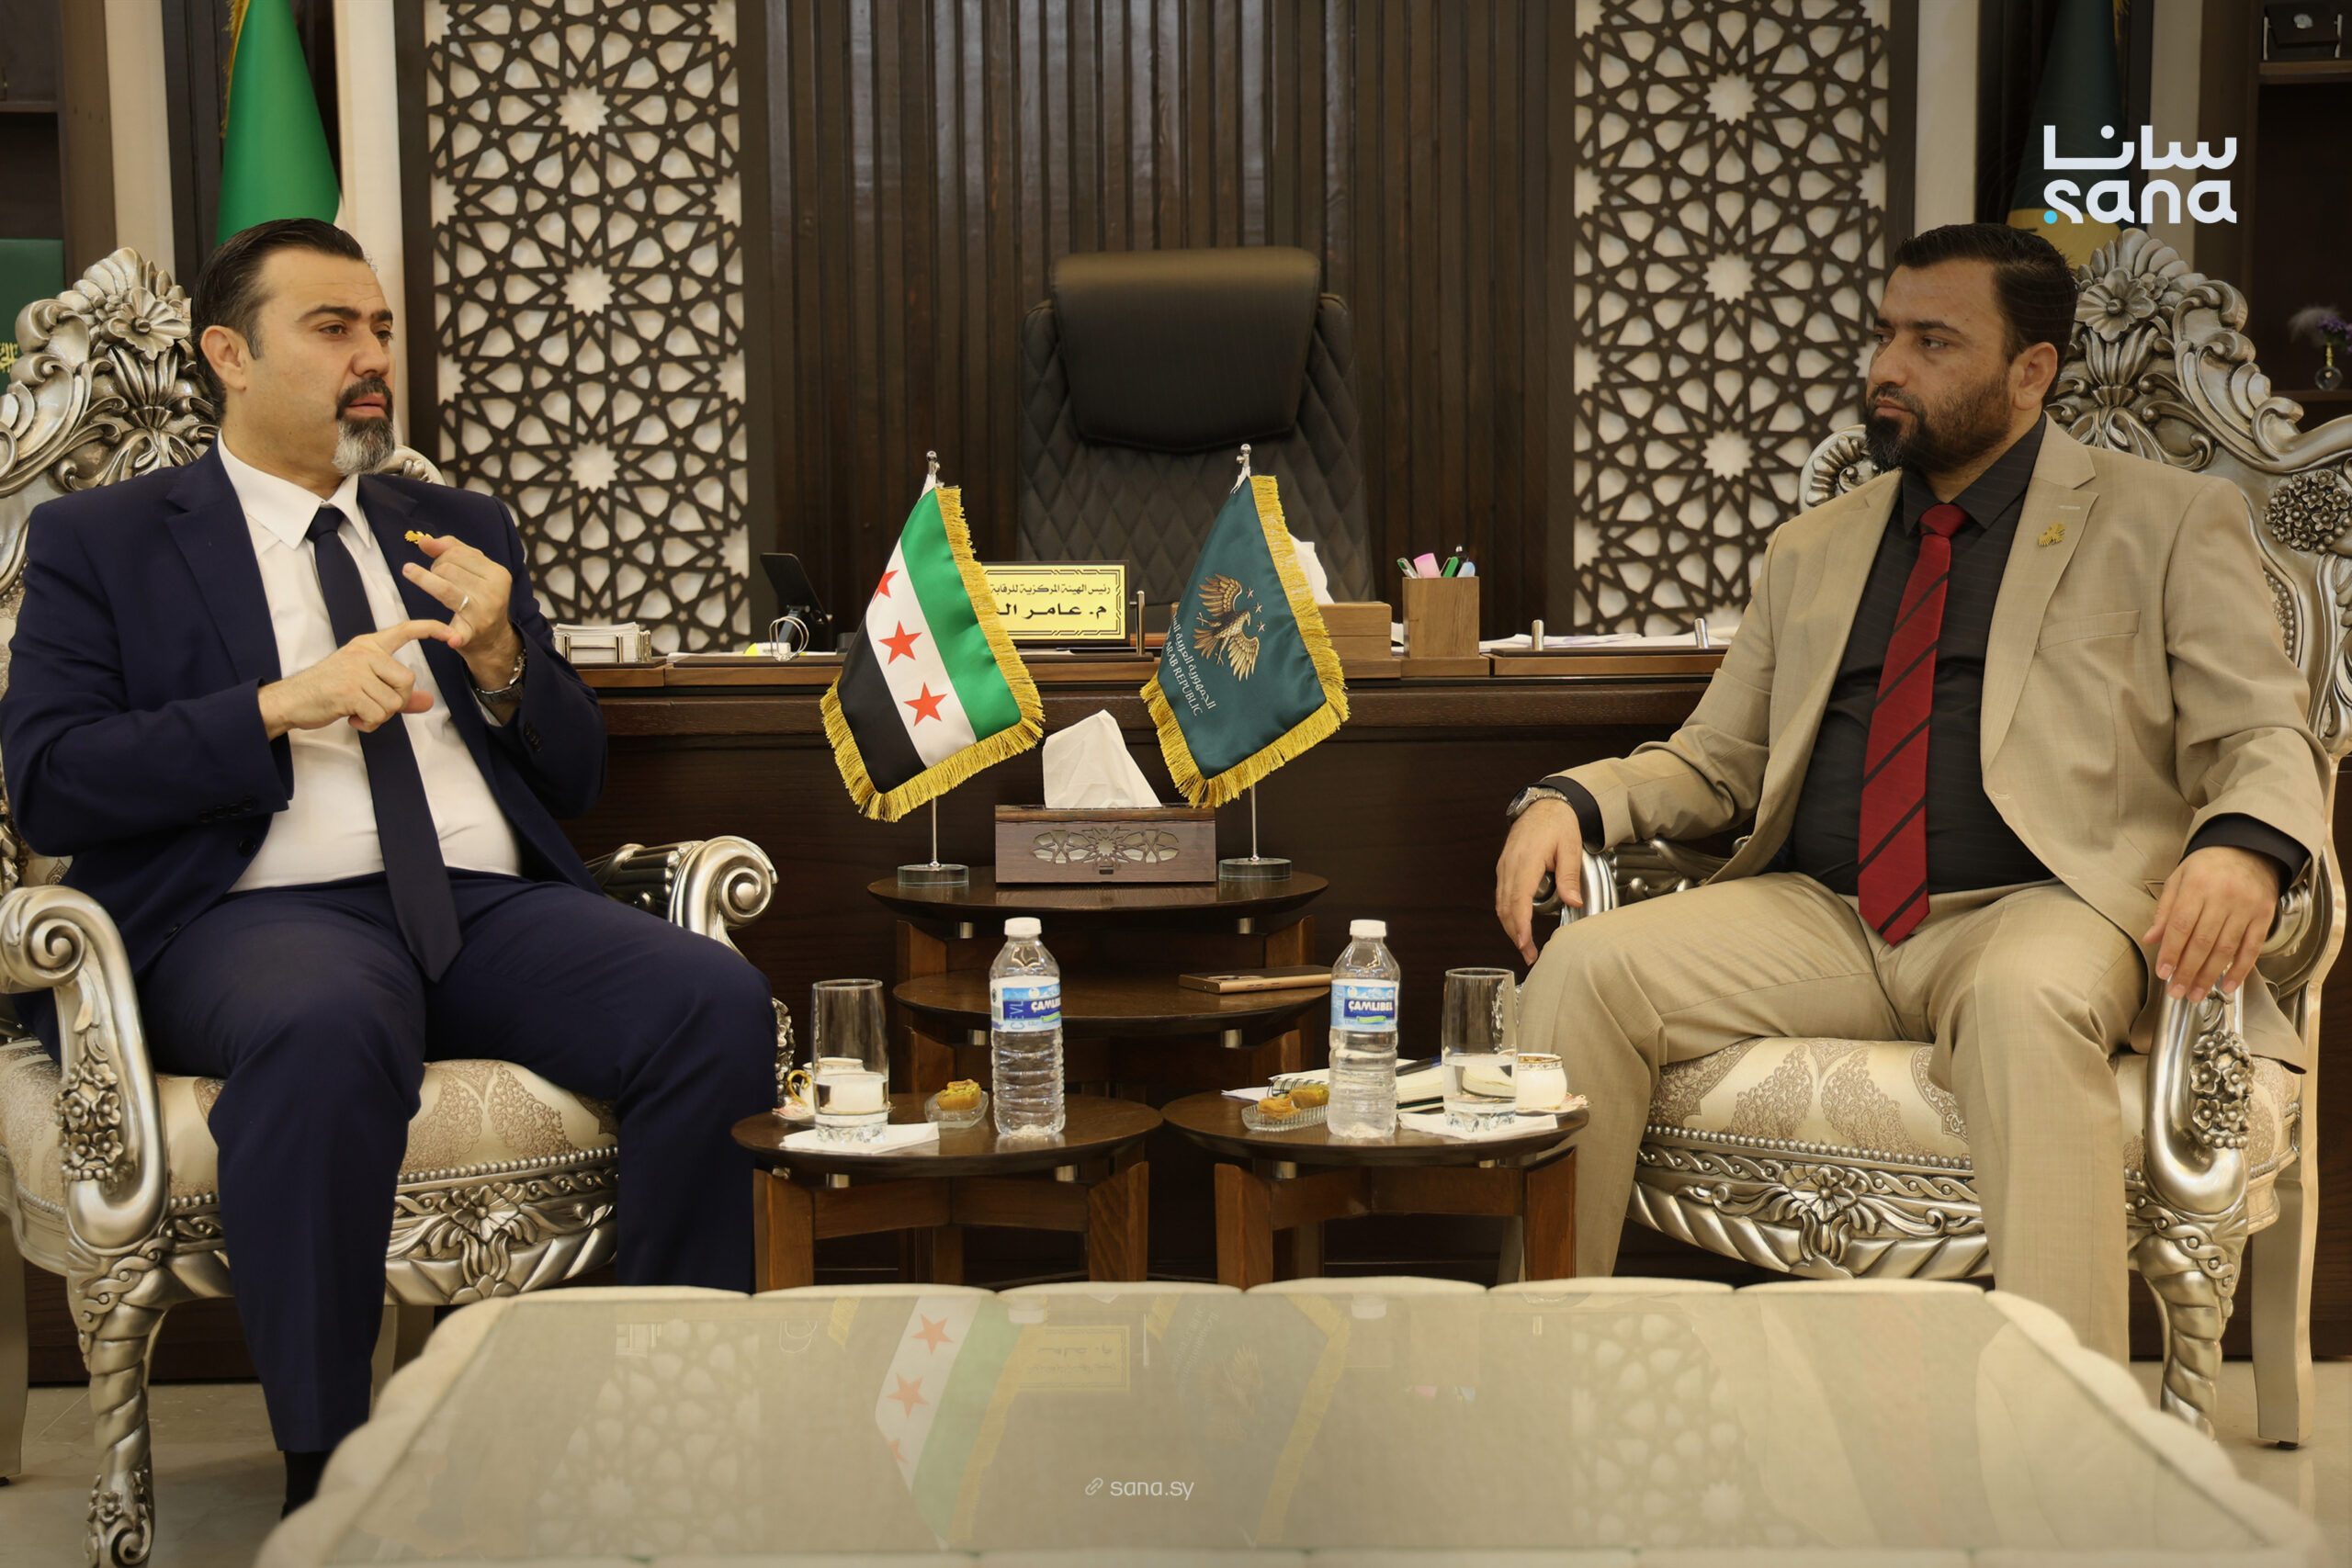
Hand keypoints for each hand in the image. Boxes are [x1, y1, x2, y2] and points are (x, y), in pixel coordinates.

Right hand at [258, 620, 457, 737]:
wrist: (291, 700)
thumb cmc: (328, 691)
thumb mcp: (364, 685)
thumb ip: (397, 693)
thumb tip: (428, 702)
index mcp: (369, 645)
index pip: (406, 630)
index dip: (432, 630)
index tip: (453, 635)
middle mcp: (364, 653)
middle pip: (408, 681)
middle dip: (396, 702)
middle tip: (372, 706)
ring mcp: (356, 670)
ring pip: (394, 702)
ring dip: (380, 716)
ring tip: (358, 711)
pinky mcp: (349, 690)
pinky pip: (379, 715)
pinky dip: (369, 725)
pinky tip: (352, 718)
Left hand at [402, 533, 519, 689]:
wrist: (493, 638)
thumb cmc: (479, 597)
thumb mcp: (475, 570)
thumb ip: (452, 549)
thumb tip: (424, 541)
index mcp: (498, 573)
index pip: (457, 553)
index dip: (440, 555)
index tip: (438, 564)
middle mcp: (494, 591)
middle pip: (447, 568)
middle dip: (434, 569)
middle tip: (434, 577)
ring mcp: (483, 612)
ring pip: (443, 588)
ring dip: (425, 581)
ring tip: (419, 579)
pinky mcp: (473, 632)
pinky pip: (460, 632)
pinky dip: (455, 636)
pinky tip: (451, 640)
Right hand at [1495, 797, 1583, 964]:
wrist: (1545, 804)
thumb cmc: (1558, 823)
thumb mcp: (1570, 847)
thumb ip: (1569, 876)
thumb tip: (1573, 901)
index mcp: (1526, 861)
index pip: (1518, 901)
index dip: (1520, 926)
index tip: (1525, 944)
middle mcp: (1510, 866)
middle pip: (1505, 908)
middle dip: (1515, 934)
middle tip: (1529, 954)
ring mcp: (1504, 867)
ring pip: (1501, 904)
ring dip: (1510, 926)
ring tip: (1524, 945)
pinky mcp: (1505, 868)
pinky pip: (1502, 895)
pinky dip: (1508, 913)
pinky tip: (1519, 923)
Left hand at [2142, 845, 2282, 1004]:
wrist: (2250, 850)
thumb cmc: (2209, 866)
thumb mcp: (2179, 879)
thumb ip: (2165, 910)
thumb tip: (2151, 939)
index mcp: (2197, 886)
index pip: (2181, 925)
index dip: (2171, 951)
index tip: (2163, 972)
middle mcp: (2223, 897)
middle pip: (2203, 941)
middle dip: (2187, 971)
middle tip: (2176, 992)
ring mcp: (2246, 908)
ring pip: (2226, 949)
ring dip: (2209, 976)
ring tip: (2195, 994)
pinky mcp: (2264, 917)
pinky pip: (2252, 948)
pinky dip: (2240, 970)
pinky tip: (2227, 986)